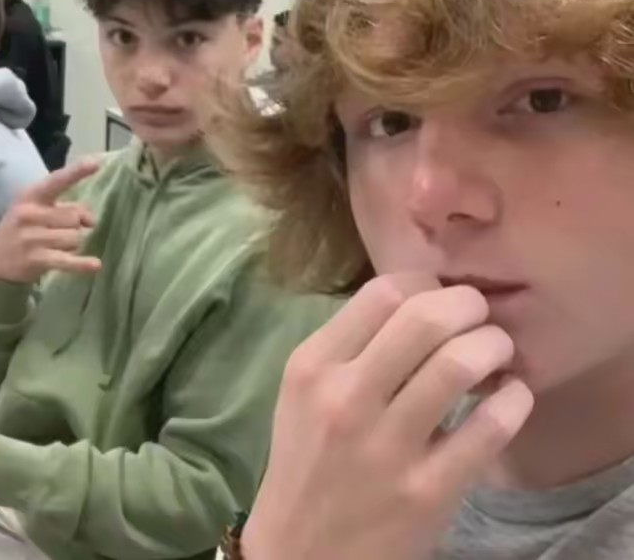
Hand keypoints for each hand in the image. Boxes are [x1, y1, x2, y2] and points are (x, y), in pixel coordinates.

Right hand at [0, 160, 101, 283]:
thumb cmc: (24, 228)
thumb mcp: (40, 210)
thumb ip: (69, 208)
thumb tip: (92, 221)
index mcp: (31, 196)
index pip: (57, 181)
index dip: (77, 172)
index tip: (96, 162)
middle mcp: (29, 214)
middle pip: (74, 217)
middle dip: (76, 225)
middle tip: (60, 231)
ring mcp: (31, 237)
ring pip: (75, 238)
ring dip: (73, 244)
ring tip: (55, 246)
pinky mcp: (36, 259)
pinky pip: (67, 260)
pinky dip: (82, 264)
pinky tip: (95, 265)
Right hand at [242, 274, 533, 559]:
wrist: (302, 554)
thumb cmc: (307, 459)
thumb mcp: (305, 391)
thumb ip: (350, 343)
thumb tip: (420, 299)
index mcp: (312, 367)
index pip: (382, 293)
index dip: (424, 284)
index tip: (438, 298)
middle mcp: (345, 399)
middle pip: (425, 317)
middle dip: (468, 305)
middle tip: (478, 316)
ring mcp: (387, 448)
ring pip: (460, 363)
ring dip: (494, 347)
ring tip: (497, 353)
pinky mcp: (427, 493)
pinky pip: (491, 426)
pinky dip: (514, 400)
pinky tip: (510, 397)